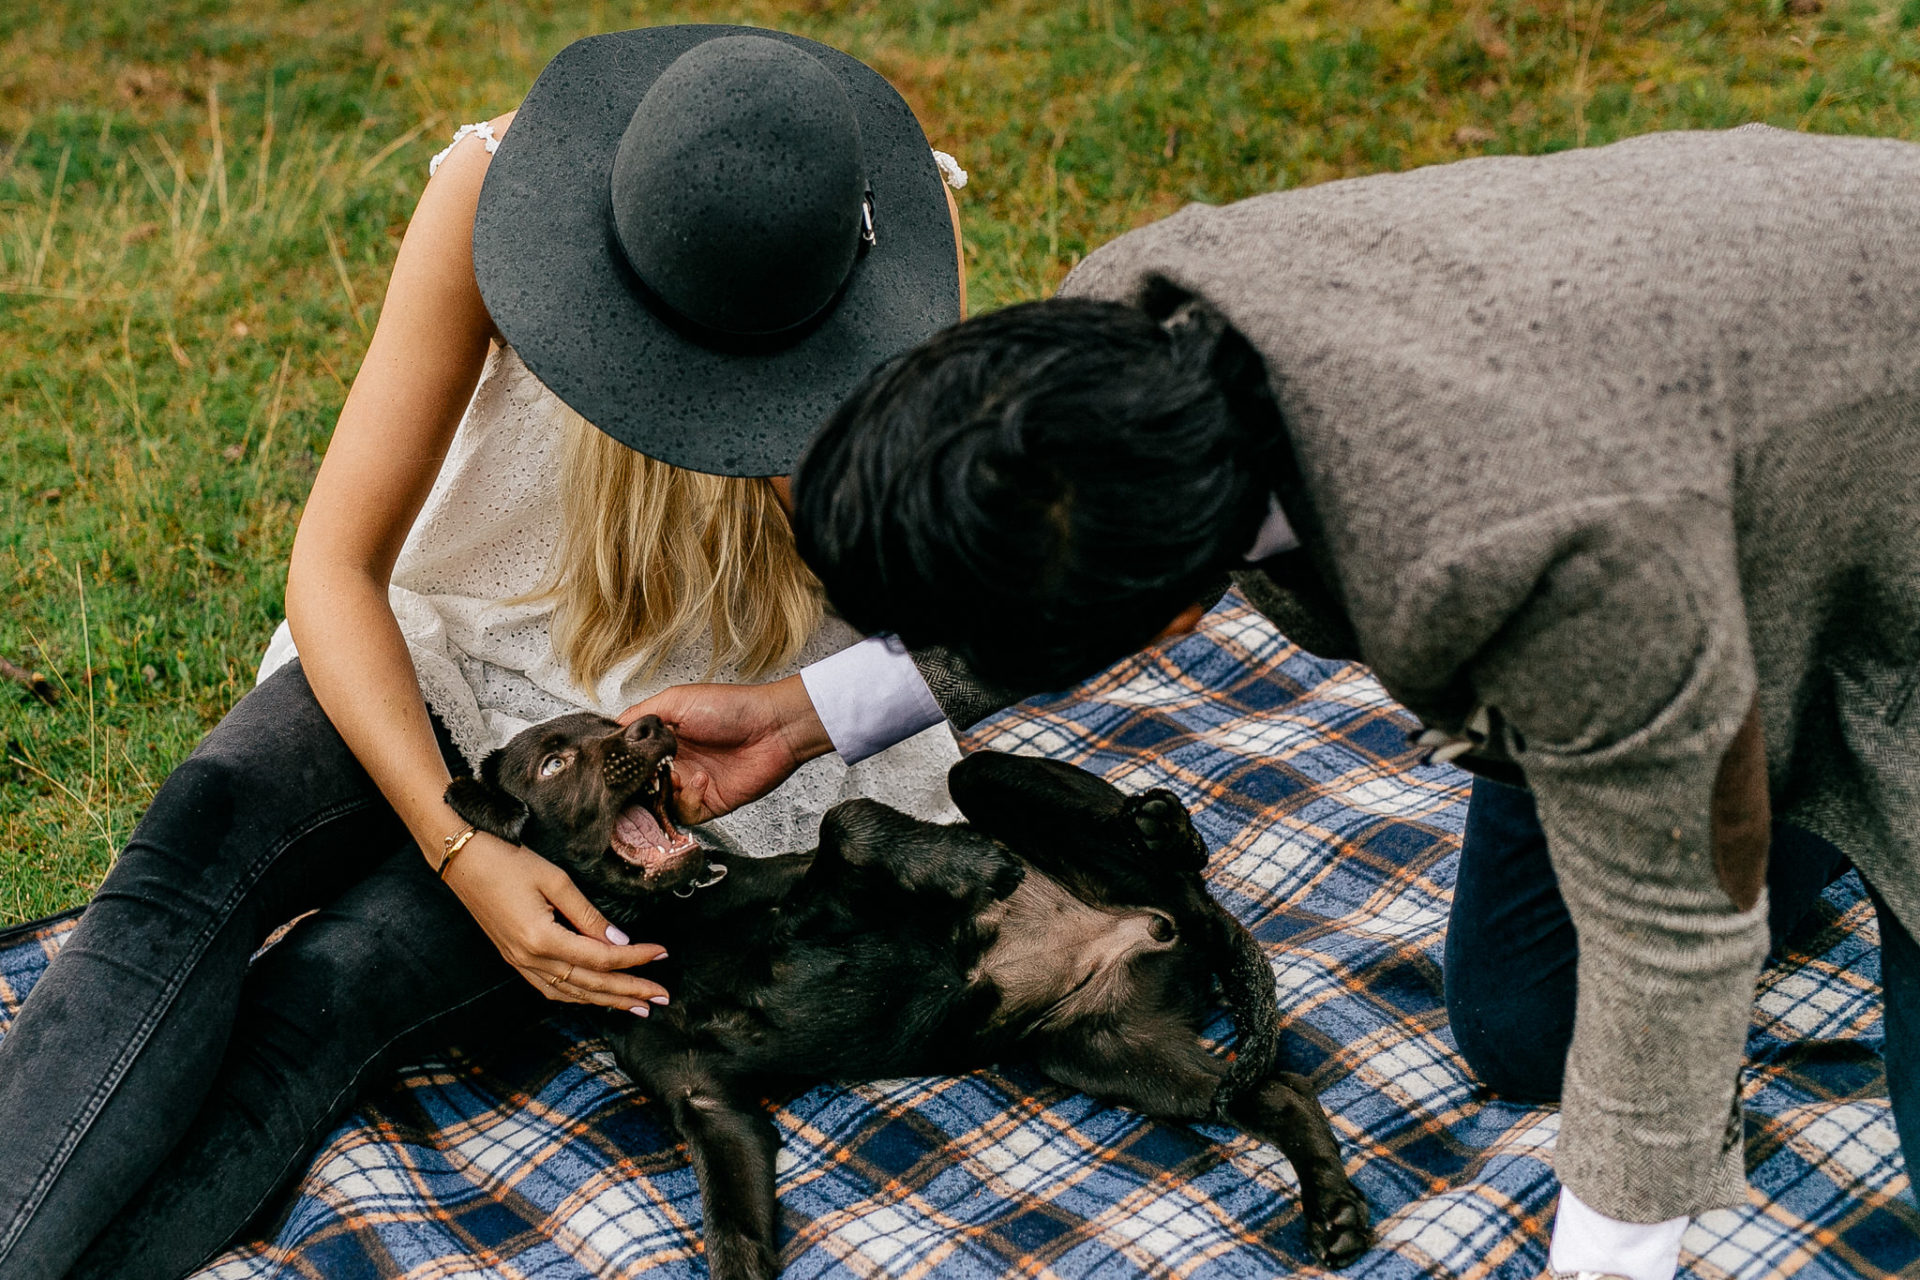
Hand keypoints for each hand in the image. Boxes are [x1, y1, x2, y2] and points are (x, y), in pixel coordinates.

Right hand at [443, 831, 669, 1012]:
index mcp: (542, 939)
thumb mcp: (555, 880)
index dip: (636, 959)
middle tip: (661, 998)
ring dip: (605, 1001)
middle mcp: (529, 958)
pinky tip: (594, 998)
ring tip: (636, 1006)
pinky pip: (549, 989)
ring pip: (570, 993)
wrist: (460, 858)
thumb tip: (619, 942)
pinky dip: (576, 997)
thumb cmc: (506, 860)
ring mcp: (518, 962)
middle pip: (590, 984)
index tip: (662, 954)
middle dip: (629, 992)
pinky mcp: (513, 958)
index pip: (601, 958)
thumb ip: (588, 915)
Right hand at [620, 674, 831, 823]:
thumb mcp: (677, 700)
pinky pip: (685, 814)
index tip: (614, 766)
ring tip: (673, 775)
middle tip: (638, 778)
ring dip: (661, 794)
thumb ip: (641, 714)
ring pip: (658, 805)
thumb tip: (610, 727)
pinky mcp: (709, 803)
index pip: (631, 760)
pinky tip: (701, 778)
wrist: (774, 726)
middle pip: (640, 787)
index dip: (621, 765)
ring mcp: (690, 785)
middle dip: (636, 787)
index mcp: (664, 740)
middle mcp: (674, 764)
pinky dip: (688, 799)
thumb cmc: (731, 707)